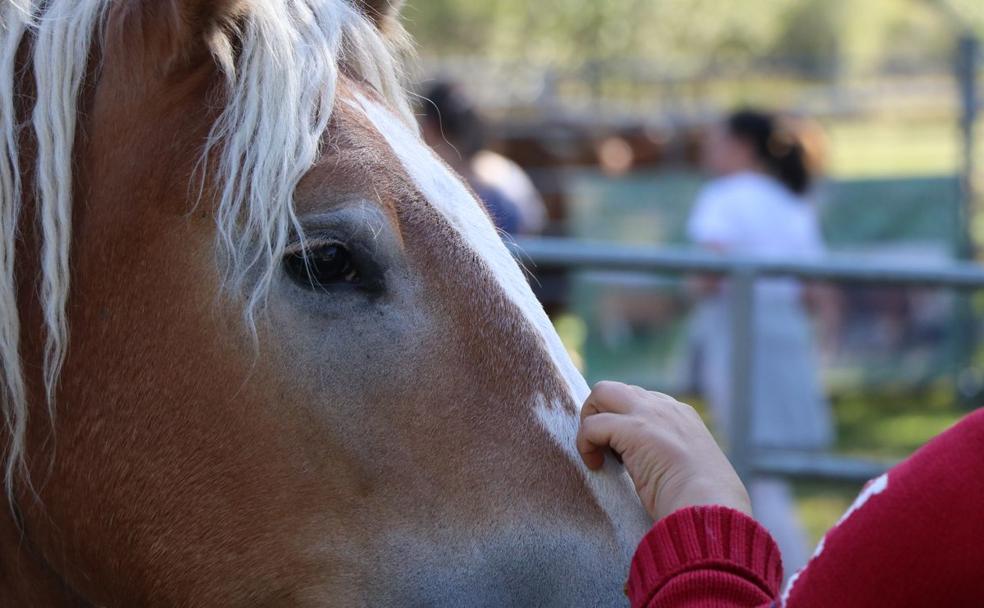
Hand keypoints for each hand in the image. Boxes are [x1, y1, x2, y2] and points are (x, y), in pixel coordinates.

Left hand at [576, 381, 750, 519]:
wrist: (710, 509)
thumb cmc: (701, 504)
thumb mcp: (688, 470)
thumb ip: (669, 457)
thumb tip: (647, 467)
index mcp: (682, 416)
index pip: (640, 400)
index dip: (623, 422)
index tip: (621, 452)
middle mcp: (666, 408)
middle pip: (617, 390)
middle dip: (600, 412)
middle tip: (601, 446)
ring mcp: (650, 414)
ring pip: (602, 392)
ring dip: (589, 421)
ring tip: (595, 452)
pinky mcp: (633, 429)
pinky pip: (592, 425)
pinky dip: (585, 444)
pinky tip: (595, 465)